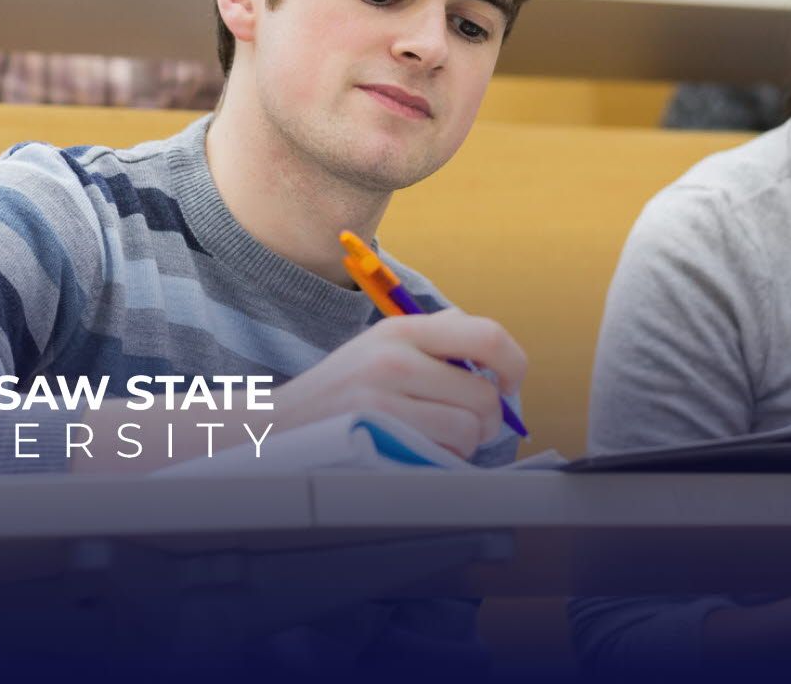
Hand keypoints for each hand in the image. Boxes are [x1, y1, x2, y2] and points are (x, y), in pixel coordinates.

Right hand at [268, 311, 526, 458]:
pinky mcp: (378, 434)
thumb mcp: (381, 349)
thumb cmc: (341, 394)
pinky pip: (443, 454)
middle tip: (468, 426)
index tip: (509, 384)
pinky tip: (416, 453)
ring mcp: (385, 397)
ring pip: (469, 428)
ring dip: (463, 444)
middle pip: (484, 393)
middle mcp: (395, 357)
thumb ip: (434, 345)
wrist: (276, 426)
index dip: (513, 363)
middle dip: (488, 419)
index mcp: (402, 330)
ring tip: (434, 440)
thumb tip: (496, 359)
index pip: (486, 334)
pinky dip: (441, 461)